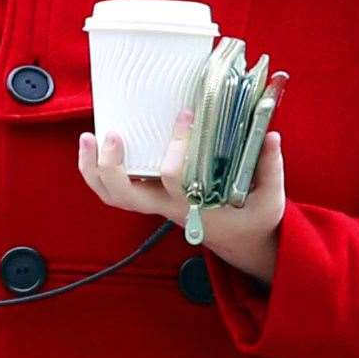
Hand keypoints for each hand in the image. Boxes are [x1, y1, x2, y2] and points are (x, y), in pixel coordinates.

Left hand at [77, 107, 284, 283]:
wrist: (243, 242)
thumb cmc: (254, 217)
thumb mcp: (270, 197)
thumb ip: (269, 167)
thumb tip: (269, 134)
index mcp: (194, 206)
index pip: (174, 178)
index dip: (176, 147)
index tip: (186, 115)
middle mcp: (168, 206)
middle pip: (126, 197)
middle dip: (113, 167)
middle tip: (113, 134)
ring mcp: (156, 203)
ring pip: (114, 196)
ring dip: (95, 170)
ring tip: (88, 137)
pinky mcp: (153, 197)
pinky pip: (117, 191)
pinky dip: (99, 172)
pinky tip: (95, 145)